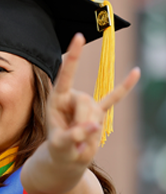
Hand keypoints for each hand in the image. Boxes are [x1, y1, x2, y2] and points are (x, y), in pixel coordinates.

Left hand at [47, 33, 139, 166]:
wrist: (66, 157)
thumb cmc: (59, 149)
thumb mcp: (60, 146)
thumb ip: (73, 136)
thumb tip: (93, 126)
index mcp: (57, 99)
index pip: (65, 75)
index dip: (74, 57)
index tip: (79, 36)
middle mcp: (71, 97)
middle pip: (84, 100)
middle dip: (82, 122)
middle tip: (77, 139)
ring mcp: (86, 103)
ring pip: (96, 110)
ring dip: (92, 129)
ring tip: (82, 143)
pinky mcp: (99, 112)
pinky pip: (114, 99)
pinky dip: (125, 87)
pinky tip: (136, 72)